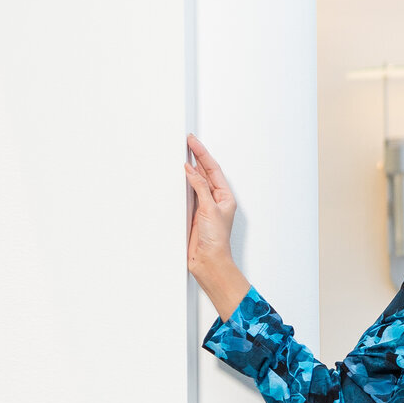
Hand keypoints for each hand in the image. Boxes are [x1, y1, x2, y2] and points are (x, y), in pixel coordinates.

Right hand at [185, 134, 248, 319]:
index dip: (202, 154)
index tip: (192, 141)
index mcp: (225, 197)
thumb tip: (191, 170)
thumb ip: (200, 188)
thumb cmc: (216, 241)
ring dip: (190, 167)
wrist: (208, 262)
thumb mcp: (209, 209)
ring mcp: (204, 206)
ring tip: (184, 151)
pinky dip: (183, 182)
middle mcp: (215, 200)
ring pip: (196, 181)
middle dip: (197, 156)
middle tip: (187, 141)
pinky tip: (179, 174)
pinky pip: (188, 193)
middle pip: (205, 172)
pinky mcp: (193, 213)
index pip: (213, 169)